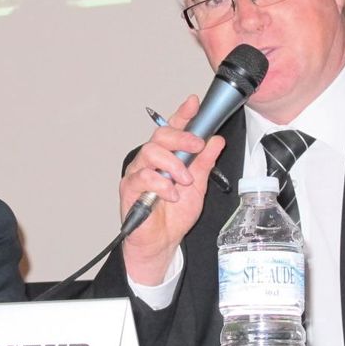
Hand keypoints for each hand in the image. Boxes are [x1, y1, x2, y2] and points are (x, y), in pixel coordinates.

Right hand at [119, 95, 224, 284]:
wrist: (162, 242)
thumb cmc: (174, 216)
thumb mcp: (198, 187)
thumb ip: (205, 163)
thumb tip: (215, 141)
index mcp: (168, 156)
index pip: (174, 130)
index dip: (183, 114)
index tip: (194, 103)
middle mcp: (150, 160)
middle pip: (160, 135)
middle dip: (181, 138)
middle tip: (196, 147)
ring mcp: (138, 172)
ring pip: (150, 152)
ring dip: (173, 165)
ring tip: (185, 181)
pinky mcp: (129, 188)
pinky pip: (143, 176)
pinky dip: (161, 184)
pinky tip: (171, 195)